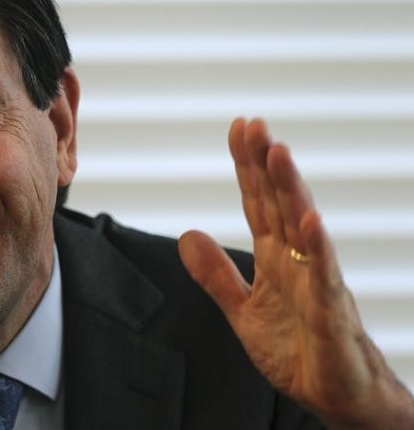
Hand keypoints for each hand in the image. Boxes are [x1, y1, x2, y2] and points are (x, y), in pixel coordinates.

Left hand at [178, 117, 413, 428]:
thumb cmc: (297, 350)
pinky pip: (323, 275)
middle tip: (254, 124)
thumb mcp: (242, 310)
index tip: (239, 129)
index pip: (257, 202)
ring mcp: (315, 281)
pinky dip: (316, 247)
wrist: (332, 395)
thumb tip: (188, 235)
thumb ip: (216, 274)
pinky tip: (309, 220)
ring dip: (289, 189)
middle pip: (278, 202)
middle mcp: (296, 260)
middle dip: (265, 163)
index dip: (247, 167)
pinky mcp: (330, 311)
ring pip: (301, 226)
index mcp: (274, 257)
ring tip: (278, 153)